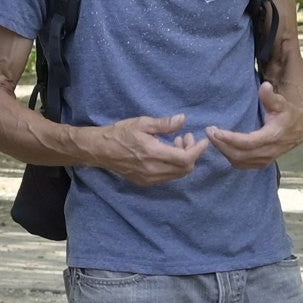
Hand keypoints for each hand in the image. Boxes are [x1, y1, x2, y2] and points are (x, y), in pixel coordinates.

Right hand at [82, 113, 208, 187]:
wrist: (101, 150)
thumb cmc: (120, 133)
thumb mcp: (142, 123)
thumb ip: (164, 124)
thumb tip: (183, 119)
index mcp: (153, 154)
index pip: (185, 158)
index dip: (198, 150)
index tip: (202, 140)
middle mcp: (153, 170)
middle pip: (185, 169)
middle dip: (191, 154)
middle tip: (185, 138)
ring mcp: (149, 179)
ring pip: (177, 175)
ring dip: (183, 160)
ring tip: (175, 143)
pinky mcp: (145, 182)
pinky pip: (168, 177)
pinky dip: (174, 166)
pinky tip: (167, 153)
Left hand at [205, 81, 298, 168]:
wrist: (299, 130)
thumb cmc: (288, 114)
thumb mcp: (282, 103)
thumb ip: (271, 97)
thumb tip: (265, 86)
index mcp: (273, 137)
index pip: (248, 142)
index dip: (230, 139)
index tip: (215, 131)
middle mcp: (268, 152)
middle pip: (240, 154)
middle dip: (221, 144)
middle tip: (208, 132)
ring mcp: (265, 160)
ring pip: (239, 161)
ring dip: (223, 150)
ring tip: (212, 136)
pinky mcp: (261, 163)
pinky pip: (241, 164)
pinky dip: (229, 156)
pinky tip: (222, 145)